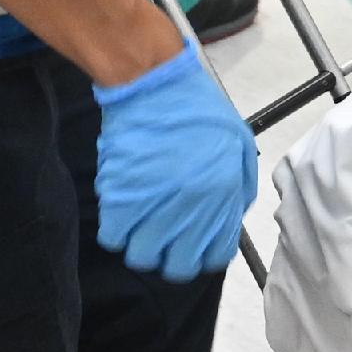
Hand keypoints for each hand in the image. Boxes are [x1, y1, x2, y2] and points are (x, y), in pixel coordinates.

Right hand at [88, 42, 258, 279]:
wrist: (155, 85)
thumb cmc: (199, 111)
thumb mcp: (239, 146)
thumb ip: (239, 188)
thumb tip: (231, 218)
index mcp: (224, 196)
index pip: (216, 255)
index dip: (204, 255)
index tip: (194, 245)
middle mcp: (191, 208)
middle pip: (177, 267)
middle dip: (171, 258)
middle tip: (165, 239)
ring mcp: (153, 205)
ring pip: (142, 257)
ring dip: (141, 245)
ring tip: (141, 225)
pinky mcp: (118, 197)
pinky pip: (113, 238)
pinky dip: (116, 231)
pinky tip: (122, 213)